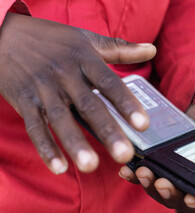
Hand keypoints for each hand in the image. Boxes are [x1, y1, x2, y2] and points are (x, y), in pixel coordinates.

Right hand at [0, 13, 155, 173]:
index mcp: (84, 60)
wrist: (6, 34)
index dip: (126, 104)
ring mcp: (43, 89)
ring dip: (75, 144)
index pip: (109, 83)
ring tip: (91, 166)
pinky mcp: (25, 101)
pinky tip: (59, 167)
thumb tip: (152, 50)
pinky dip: (45, 147)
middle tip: (124, 155)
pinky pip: (35, 127)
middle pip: (89, 105)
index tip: (143, 124)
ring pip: (60, 119)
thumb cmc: (54, 40)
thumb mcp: (87, 40)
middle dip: (107, 131)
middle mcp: (65, 75)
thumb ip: (120, 48)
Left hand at [119, 82, 194, 212]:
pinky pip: (150, 168)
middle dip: (170, 193)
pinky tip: (127, 170)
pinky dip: (136, 172)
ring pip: (164, 185)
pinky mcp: (164, 153)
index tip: (191, 197)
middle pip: (183, 193)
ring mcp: (180, 163)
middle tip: (162, 182)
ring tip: (143, 173)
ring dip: (152, 185)